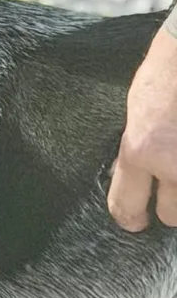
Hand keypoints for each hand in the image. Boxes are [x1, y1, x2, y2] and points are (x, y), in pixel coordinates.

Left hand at [108, 23, 176, 230]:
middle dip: (171, 204)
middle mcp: (174, 164)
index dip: (130, 218)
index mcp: (141, 151)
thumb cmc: (166, 75)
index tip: (135, 222)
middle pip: (171, 216)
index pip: (126, 206)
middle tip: (172, 183)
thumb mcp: (136, 116)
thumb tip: (134, 184)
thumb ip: (135, 154)